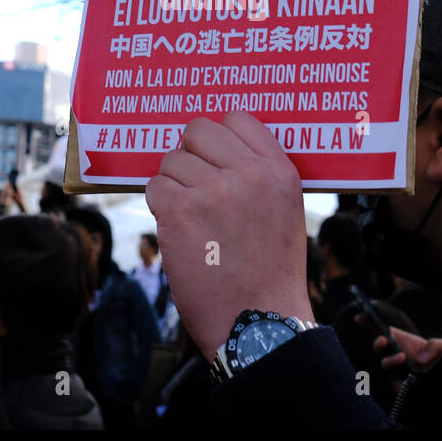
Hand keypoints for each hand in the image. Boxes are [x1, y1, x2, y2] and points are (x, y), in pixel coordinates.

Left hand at [145, 111, 313, 361]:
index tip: (215, 158)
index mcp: (280, 170)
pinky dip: (160, 208)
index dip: (219, 137)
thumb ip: (259, 175)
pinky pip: (154, 187)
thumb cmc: (269, 271)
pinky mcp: (181, 212)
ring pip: (171, 161)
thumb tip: (216, 149)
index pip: (238, 118)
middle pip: (197, 130)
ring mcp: (213, 191)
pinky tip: (179, 230)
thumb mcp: (286, 211)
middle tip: (196, 186)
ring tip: (193, 219)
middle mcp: (249, 174)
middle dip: (190, 155)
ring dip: (174, 186)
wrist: (259, 322)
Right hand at [355, 313, 441, 380]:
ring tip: (402, 357)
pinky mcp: (405, 391)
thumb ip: (436, 346)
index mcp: (407, 343)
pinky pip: (396, 387)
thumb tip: (419, 359)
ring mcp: (401, 374)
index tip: (359, 317)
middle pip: (381, 348)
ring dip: (390, 361)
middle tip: (383, 339)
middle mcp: (400, 357)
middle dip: (378, 343)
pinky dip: (399, 383)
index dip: (370, 323)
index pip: (385, 331)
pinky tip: (409, 379)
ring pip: (386, 366)